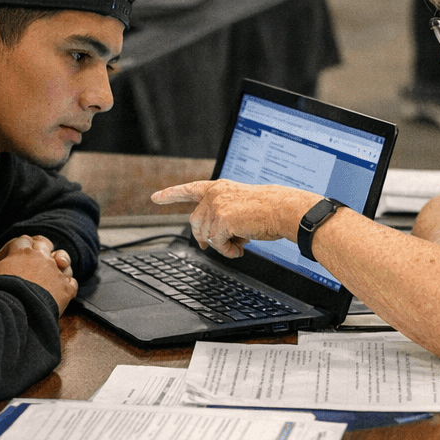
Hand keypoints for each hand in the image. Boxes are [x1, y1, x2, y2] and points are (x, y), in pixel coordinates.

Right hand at [0, 234, 77, 315]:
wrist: (16, 314)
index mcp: (21, 252)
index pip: (22, 240)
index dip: (15, 247)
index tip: (9, 259)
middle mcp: (41, 258)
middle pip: (44, 243)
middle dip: (40, 248)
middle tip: (34, 258)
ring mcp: (55, 272)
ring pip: (62, 259)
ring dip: (57, 264)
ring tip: (50, 273)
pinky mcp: (65, 289)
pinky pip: (71, 281)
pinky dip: (66, 284)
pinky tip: (59, 290)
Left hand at [151, 179, 311, 257]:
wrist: (283, 210)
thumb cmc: (269, 210)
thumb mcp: (240, 206)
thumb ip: (222, 215)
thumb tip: (208, 240)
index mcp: (219, 188)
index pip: (189, 190)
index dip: (171, 194)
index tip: (155, 197)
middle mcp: (214, 194)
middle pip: (195, 223)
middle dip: (205, 238)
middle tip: (221, 245)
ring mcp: (216, 206)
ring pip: (205, 236)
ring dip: (221, 245)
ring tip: (240, 243)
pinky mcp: (221, 219)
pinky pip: (216, 244)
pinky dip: (228, 251)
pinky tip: (241, 248)